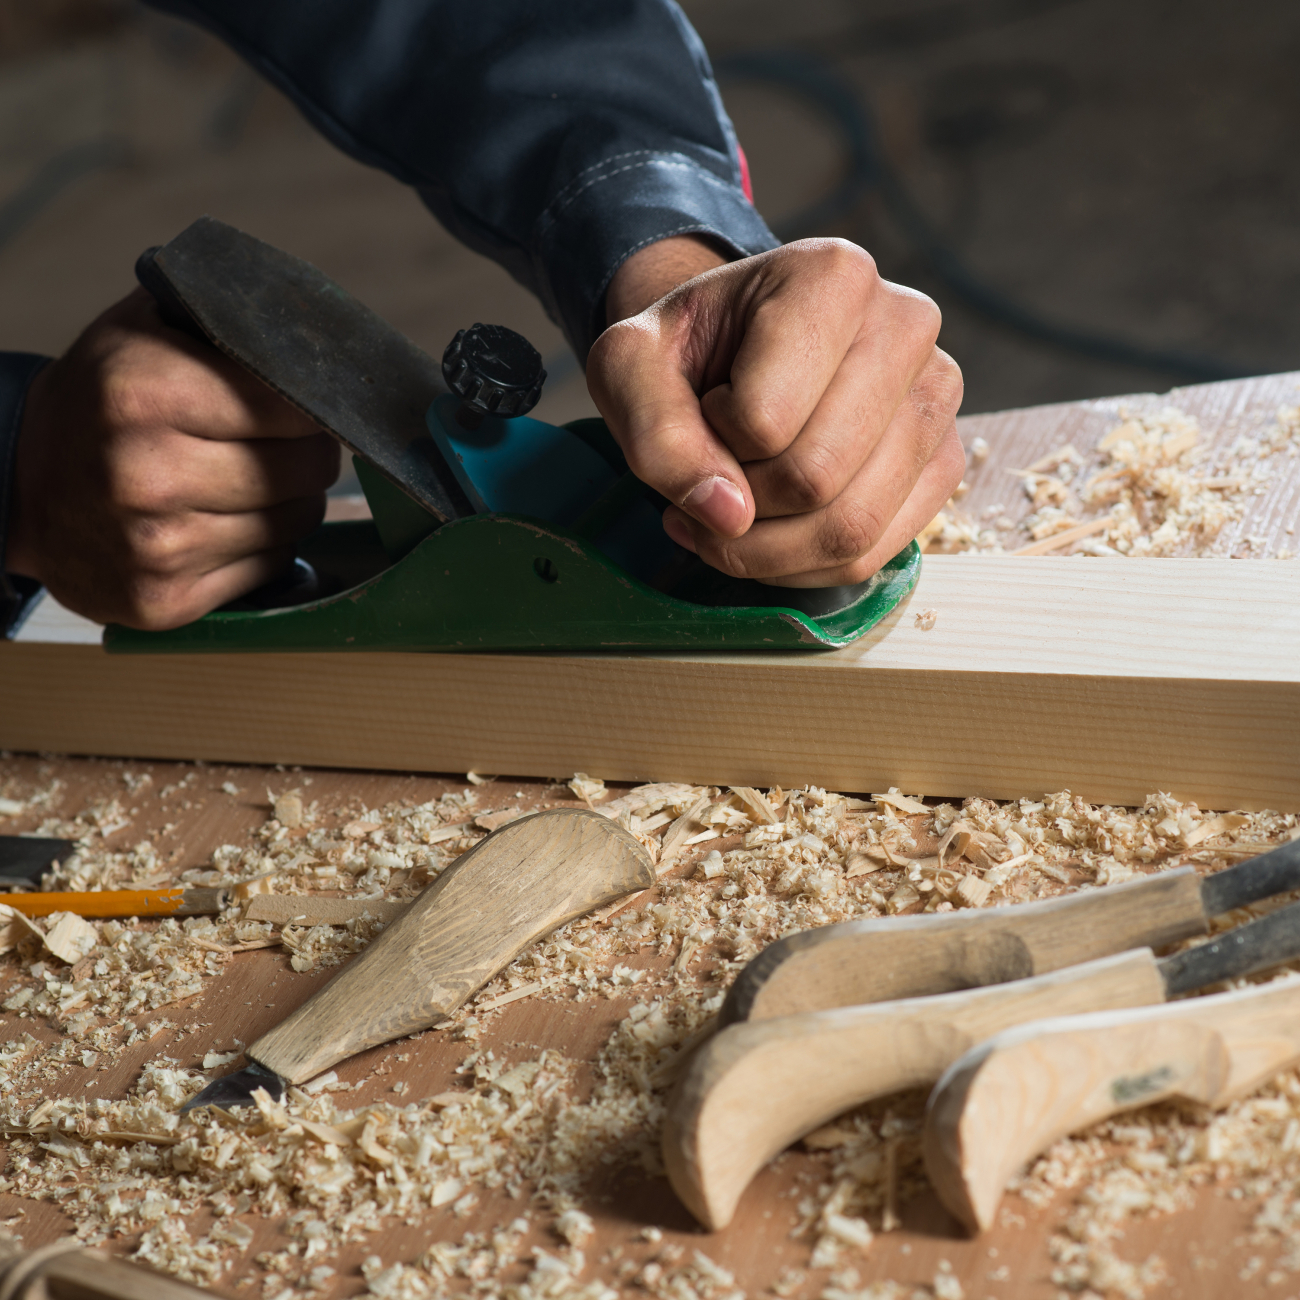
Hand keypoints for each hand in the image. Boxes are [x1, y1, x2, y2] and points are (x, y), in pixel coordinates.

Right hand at [6, 288, 337, 628]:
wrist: (21, 484)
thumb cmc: (101, 402)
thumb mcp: (147, 332)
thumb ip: (230, 324)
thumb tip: (324, 344)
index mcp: (143, 394)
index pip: (293, 405)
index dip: (312, 404)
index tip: (305, 404)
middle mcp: (147, 475)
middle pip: (306, 468)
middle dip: (309, 451)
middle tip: (280, 443)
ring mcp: (156, 547)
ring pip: (297, 521)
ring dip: (291, 500)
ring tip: (249, 480)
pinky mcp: (165, 600)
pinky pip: (271, 565)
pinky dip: (266, 545)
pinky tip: (227, 522)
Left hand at [588, 236, 964, 585]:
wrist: (730, 352)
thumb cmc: (684, 354)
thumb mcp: (628, 370)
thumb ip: (653, 434)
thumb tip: (729, 517)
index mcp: (832, 276)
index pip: (765, 420)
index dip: (712, 441)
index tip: (705, 411)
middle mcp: (907, 325)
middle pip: (814, 480)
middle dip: (741, 508)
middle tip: (711, 479)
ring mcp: (937, 396)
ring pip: (851, 528)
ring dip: (768, 550)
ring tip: (731, 513)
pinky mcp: (945, 458)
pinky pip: (874, 553)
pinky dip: (805, 566)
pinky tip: (771, 534)